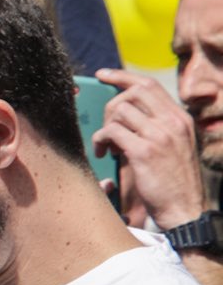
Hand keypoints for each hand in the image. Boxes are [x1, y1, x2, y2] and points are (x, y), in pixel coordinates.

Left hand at [95, 68, 206, 228]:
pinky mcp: (144, 151)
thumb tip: (124, 110)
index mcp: (180, 118)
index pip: (149, 85)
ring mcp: (159, 135)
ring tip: (108, 146)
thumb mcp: (173, 146)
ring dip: (105, 127)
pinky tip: (104, 153)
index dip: (122, 76)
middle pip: (131, 93)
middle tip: (107, 127)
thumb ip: (156, 125)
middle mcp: (173, 122)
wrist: (183, 208)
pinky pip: (111, 131)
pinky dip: (100, 140)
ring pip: (118, 111)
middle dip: (111, 105)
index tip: (102, 75)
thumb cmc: (172, 180)